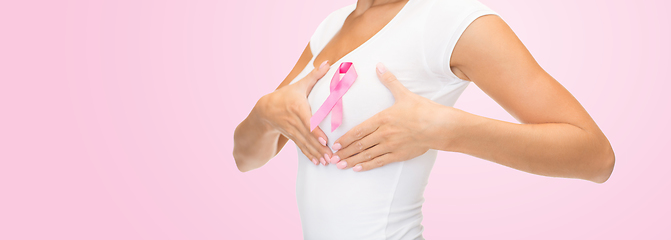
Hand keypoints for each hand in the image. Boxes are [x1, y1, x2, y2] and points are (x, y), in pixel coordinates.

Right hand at [254, 60, 332, 165]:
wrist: (264, 110)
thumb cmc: (286, 95)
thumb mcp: (298, 85)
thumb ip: (314, 75)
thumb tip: (328, 62)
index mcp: (296, 107)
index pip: (307, 121)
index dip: (315, 131)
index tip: (325, 140)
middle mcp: (293, 120)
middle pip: (308, 135)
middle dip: (319, 147)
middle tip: (331, 156)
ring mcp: (291, 130)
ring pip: (305, 144)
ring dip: (316, 154)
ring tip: (327, 162)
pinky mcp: (291, 137)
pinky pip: (301, 147)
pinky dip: (309, 155)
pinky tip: (317, 162)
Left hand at [330, 62, 454, 170]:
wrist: (439, 126)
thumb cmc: (423, 110)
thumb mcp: (404, 93)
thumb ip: (389, 81)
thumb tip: (380, 66)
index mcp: (383, 119)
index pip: (359, 130)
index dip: (345, 138)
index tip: (335, 143)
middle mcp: (384, 134)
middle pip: (360, 145)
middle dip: (344, 152)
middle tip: (331, 157)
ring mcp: (391, 146)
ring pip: (367, 155)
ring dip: (352, 161)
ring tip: (339, 165)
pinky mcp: (399, 155)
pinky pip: (379, 162)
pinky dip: (367, 166)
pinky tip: (357, 169)